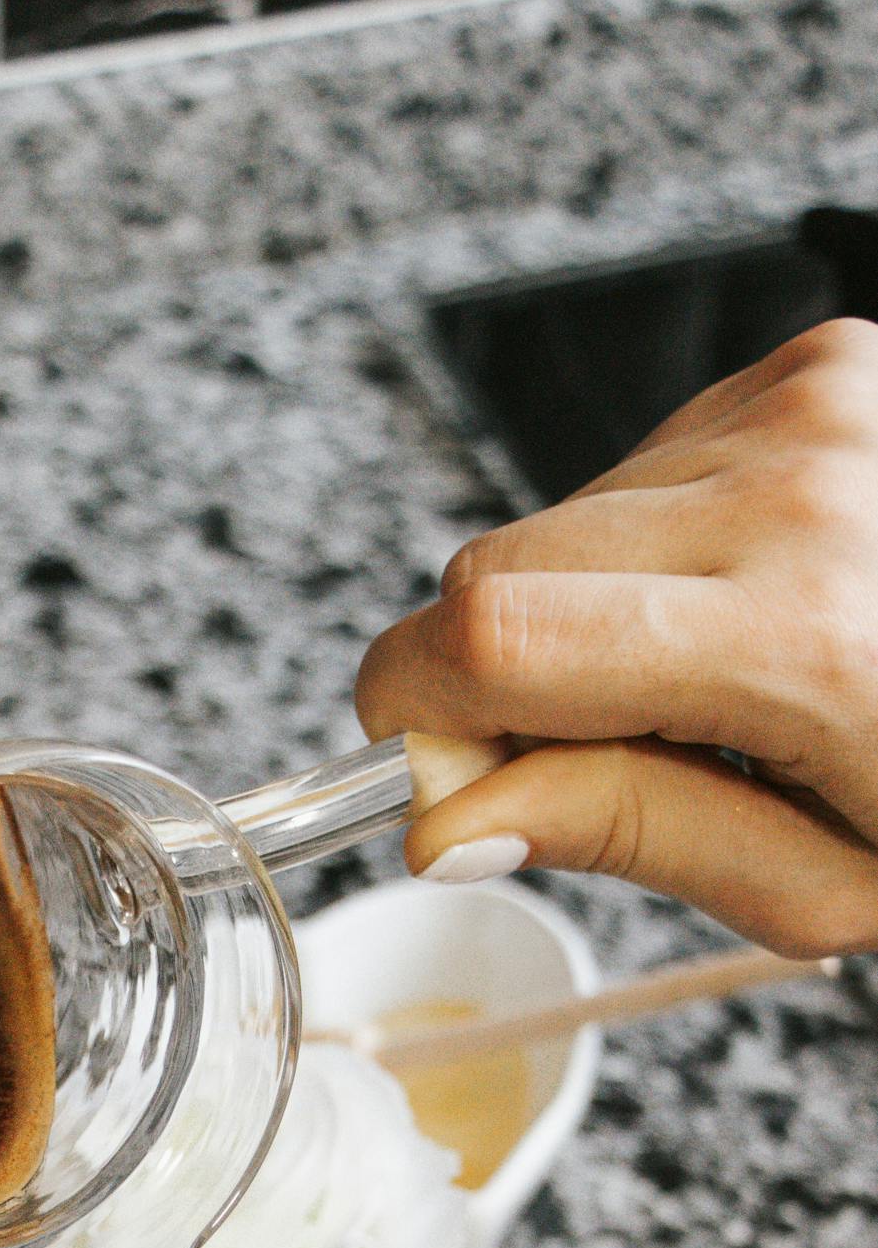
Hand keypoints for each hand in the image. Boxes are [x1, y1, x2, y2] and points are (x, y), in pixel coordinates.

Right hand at [356, 318, 877, 954]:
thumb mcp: (832, 881)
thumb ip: (632, 832)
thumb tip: (452, 820)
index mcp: (804, 639)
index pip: (487, 634)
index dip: (416, 713)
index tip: (440, 780)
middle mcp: (800, 487)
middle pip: (497, 572)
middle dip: (502, 678)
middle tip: (608, 755)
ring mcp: (814, 404)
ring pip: (563, 521)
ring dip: (598, 612)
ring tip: (729, 676)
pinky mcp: (820, 366)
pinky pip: (646, 469)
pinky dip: (667, 549)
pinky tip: (760, 602)